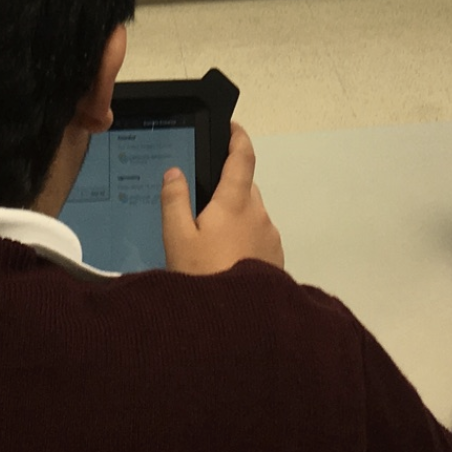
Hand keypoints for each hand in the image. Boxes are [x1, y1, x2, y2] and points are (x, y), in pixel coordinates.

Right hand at [162, 121, 284, 274]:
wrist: (239, 324)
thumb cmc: (203, 276)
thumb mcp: (177, 239)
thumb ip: (175, 201)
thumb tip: (175, 171)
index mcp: (235, 202)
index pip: (243, 157)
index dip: (238, 138)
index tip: (232, 127)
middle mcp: (258, 214)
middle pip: (245, 188)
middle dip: (227, 187)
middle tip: (201, 204)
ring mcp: (271, 238)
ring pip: (252, 214)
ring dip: (235, 218)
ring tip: (209, 243)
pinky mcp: (276, 260)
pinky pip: (258, 238)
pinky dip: (244, 239)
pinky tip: (225, 261)